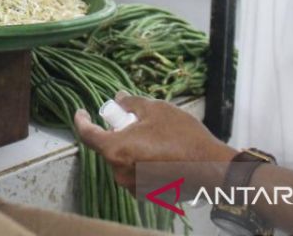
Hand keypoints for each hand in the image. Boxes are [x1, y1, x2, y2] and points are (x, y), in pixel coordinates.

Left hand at [74, 92, 235, 192]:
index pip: (88, 135)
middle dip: (117, 132)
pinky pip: (135, 172)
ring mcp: (133, 186)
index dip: (81, 121)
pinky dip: (141, 161)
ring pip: (123, 160)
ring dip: (130, 147)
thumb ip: (131, 103)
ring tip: (154, 137)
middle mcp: (120, 172)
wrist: (211, 168)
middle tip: (134, 120)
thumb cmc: (182, 136)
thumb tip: (118, 99)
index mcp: (116, 150)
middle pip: (108, 147)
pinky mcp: (146, 194)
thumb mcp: (156, 110)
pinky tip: (160, 153)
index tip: (81, 112)